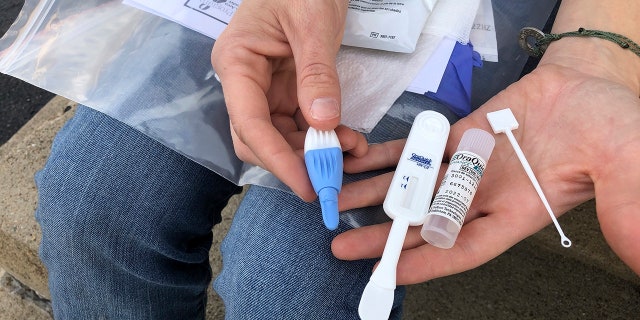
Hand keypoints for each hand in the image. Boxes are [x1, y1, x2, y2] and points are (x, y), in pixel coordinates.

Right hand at [211, 0, 363, 199]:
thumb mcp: (313, 24)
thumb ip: (316, 74)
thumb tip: (322, 123)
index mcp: (237, 62)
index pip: (249, 123)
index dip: (276, 159)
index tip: (306, 183)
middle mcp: (245, 81)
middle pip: (259, 138)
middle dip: (295, 160)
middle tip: (332, 175)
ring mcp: (265, 88)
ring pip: (282, 137)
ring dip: (314, 151)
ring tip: (351, 149)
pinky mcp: (286, 90)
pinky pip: (300, 124)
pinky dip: (323, 136)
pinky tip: (347, 138)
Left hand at [332, 62, 639, 282]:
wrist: (590, 82)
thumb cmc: (612, 126)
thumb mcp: (623, 164)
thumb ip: (623, 204)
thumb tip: (637, 250)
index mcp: (516, 213)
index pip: (464, 248)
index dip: (426, 264)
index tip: (388, 273)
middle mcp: (484, 195)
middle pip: (425, 223)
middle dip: (384, 237)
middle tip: (342, 247)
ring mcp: (466, 166)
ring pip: (412, 186)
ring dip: (375, 196)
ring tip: (338, 204)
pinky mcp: (456, 136)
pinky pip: (415, 148)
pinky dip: (386, 155)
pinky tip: (359, 162)